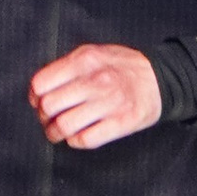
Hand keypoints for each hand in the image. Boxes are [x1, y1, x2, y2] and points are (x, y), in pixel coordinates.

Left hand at [30, 41, 162, 148]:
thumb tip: (38, 90)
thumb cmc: (122, 67)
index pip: (42, 83)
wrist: (161, 78)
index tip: (39, 102)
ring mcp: (110, 103)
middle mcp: (97, 81)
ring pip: (64, 126)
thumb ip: (66, 66)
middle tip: (49, 119)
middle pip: (50, 106)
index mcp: (86, 61)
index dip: (35, 96)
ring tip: (58, 132)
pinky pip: (85, 140)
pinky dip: (74, 142)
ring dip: (55, 133)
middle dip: (43, 117)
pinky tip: (77, 137)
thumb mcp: (93, 53)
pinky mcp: (121, 123)